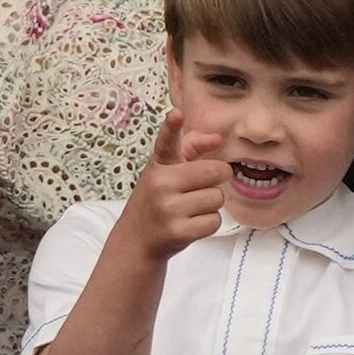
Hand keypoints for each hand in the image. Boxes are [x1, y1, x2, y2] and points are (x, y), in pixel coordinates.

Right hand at [114, 110, 231, 260]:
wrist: (136, 240)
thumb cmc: (157, 200)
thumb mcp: (166, 171)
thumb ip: (191, 149)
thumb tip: (216, 138)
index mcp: (159, 165)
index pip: (166, 142)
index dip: (171, 126)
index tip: (177, 114)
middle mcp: (161, 184)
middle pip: (215, 171)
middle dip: (217, 179)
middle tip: (201, 187)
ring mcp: (168, 209)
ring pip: (217, 198)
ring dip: (211, 205)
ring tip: (190, 208)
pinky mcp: (178, 232)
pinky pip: (214, 221)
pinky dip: (208, 224)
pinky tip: (191, 224)